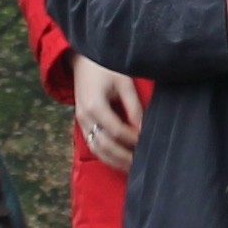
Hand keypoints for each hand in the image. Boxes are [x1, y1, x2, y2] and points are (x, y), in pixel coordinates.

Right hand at [71, 56, 143, 170]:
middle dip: (123, 157)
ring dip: (114, 161)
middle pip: (105, 145)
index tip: (147, 143)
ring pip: (96, 149)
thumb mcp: (123, 82)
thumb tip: (143, 129)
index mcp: (95, 105)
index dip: (133, 139)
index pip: (116, 131)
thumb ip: (134, 106)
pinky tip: (119, 160)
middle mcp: (85, 117)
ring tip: (131, 167)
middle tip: (141, 163)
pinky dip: (105, 155)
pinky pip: (92, 145)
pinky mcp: (81, 123)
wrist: (82, 59)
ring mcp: (80, 122)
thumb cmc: (105, 67)